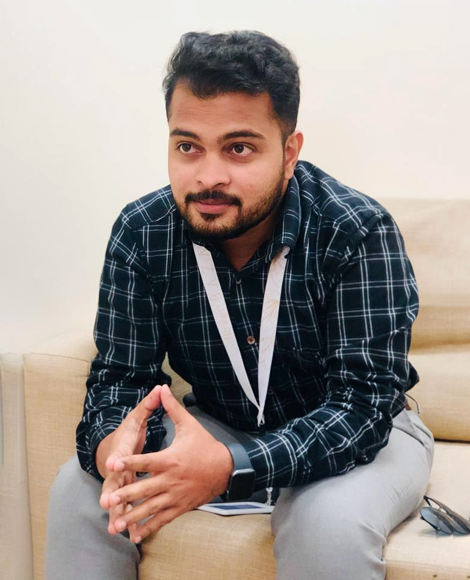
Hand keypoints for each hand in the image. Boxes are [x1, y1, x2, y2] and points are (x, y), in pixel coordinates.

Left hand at [107, 385, 233, 542]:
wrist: (225, 468)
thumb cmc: (205, 445)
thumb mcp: (189, 424)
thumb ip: (172, 408)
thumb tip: (162, 388)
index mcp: (171, 459)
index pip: (146, 461)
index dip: (129, 462)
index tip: (112, 464)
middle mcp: (171, 479)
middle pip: (145, 488)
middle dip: (127, 495)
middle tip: (109, 500)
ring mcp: (175, 496)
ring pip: (151, 508)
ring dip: (133, 516)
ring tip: (117, 524)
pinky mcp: (180, 507)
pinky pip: (162, 520)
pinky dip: (148, 528)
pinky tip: (134, 535)